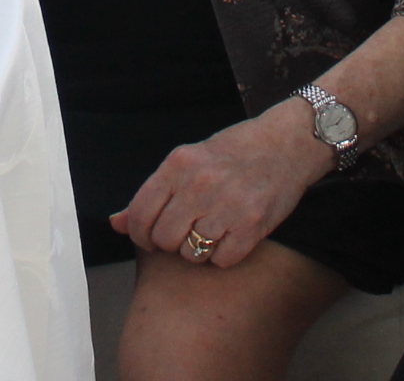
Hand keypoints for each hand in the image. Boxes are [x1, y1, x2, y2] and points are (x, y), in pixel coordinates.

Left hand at [110, 106, 332, 270]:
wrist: (287, 143)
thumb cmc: (235, 151)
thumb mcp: (189, 160)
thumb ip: (153, 193)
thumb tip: (116, 223)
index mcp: (179, 163)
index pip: (140, 214)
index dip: (140, 233)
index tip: (150, 236)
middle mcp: (200, 184)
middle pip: (164, 238)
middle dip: (171, 242)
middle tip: (186, 230)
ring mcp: (228, 205)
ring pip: (191, 254)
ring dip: (197, 250)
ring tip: (211, 229)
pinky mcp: (253, 225)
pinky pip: (221, 260)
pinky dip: (223, 255)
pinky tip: (231, 235)